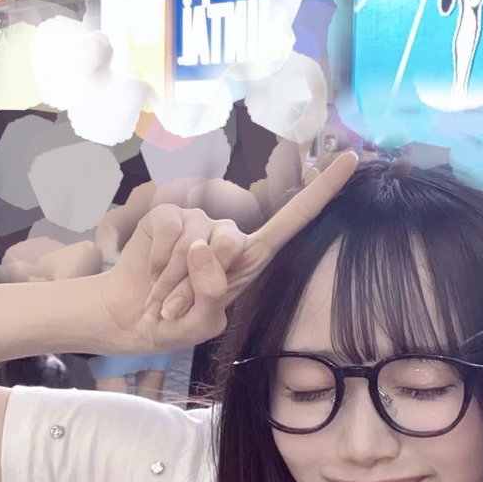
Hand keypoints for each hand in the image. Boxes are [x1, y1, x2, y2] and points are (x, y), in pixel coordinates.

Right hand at [97, 154, 357, 353]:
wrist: (129, 318)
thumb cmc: (176, 322)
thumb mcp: (203, 322)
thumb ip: (212, 291)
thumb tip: (203, 246)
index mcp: (253, 258)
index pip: (295, 218)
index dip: (324, 189)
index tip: (354, 159)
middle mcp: (230, 233)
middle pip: (232, 240)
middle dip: (200, 281)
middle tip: (181, 303)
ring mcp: (198, 221)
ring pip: (194, 241)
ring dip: (173, 280)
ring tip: (165, 294)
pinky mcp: (169, 215)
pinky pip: (169, 230)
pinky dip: (156, 261)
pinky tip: (151, 274)